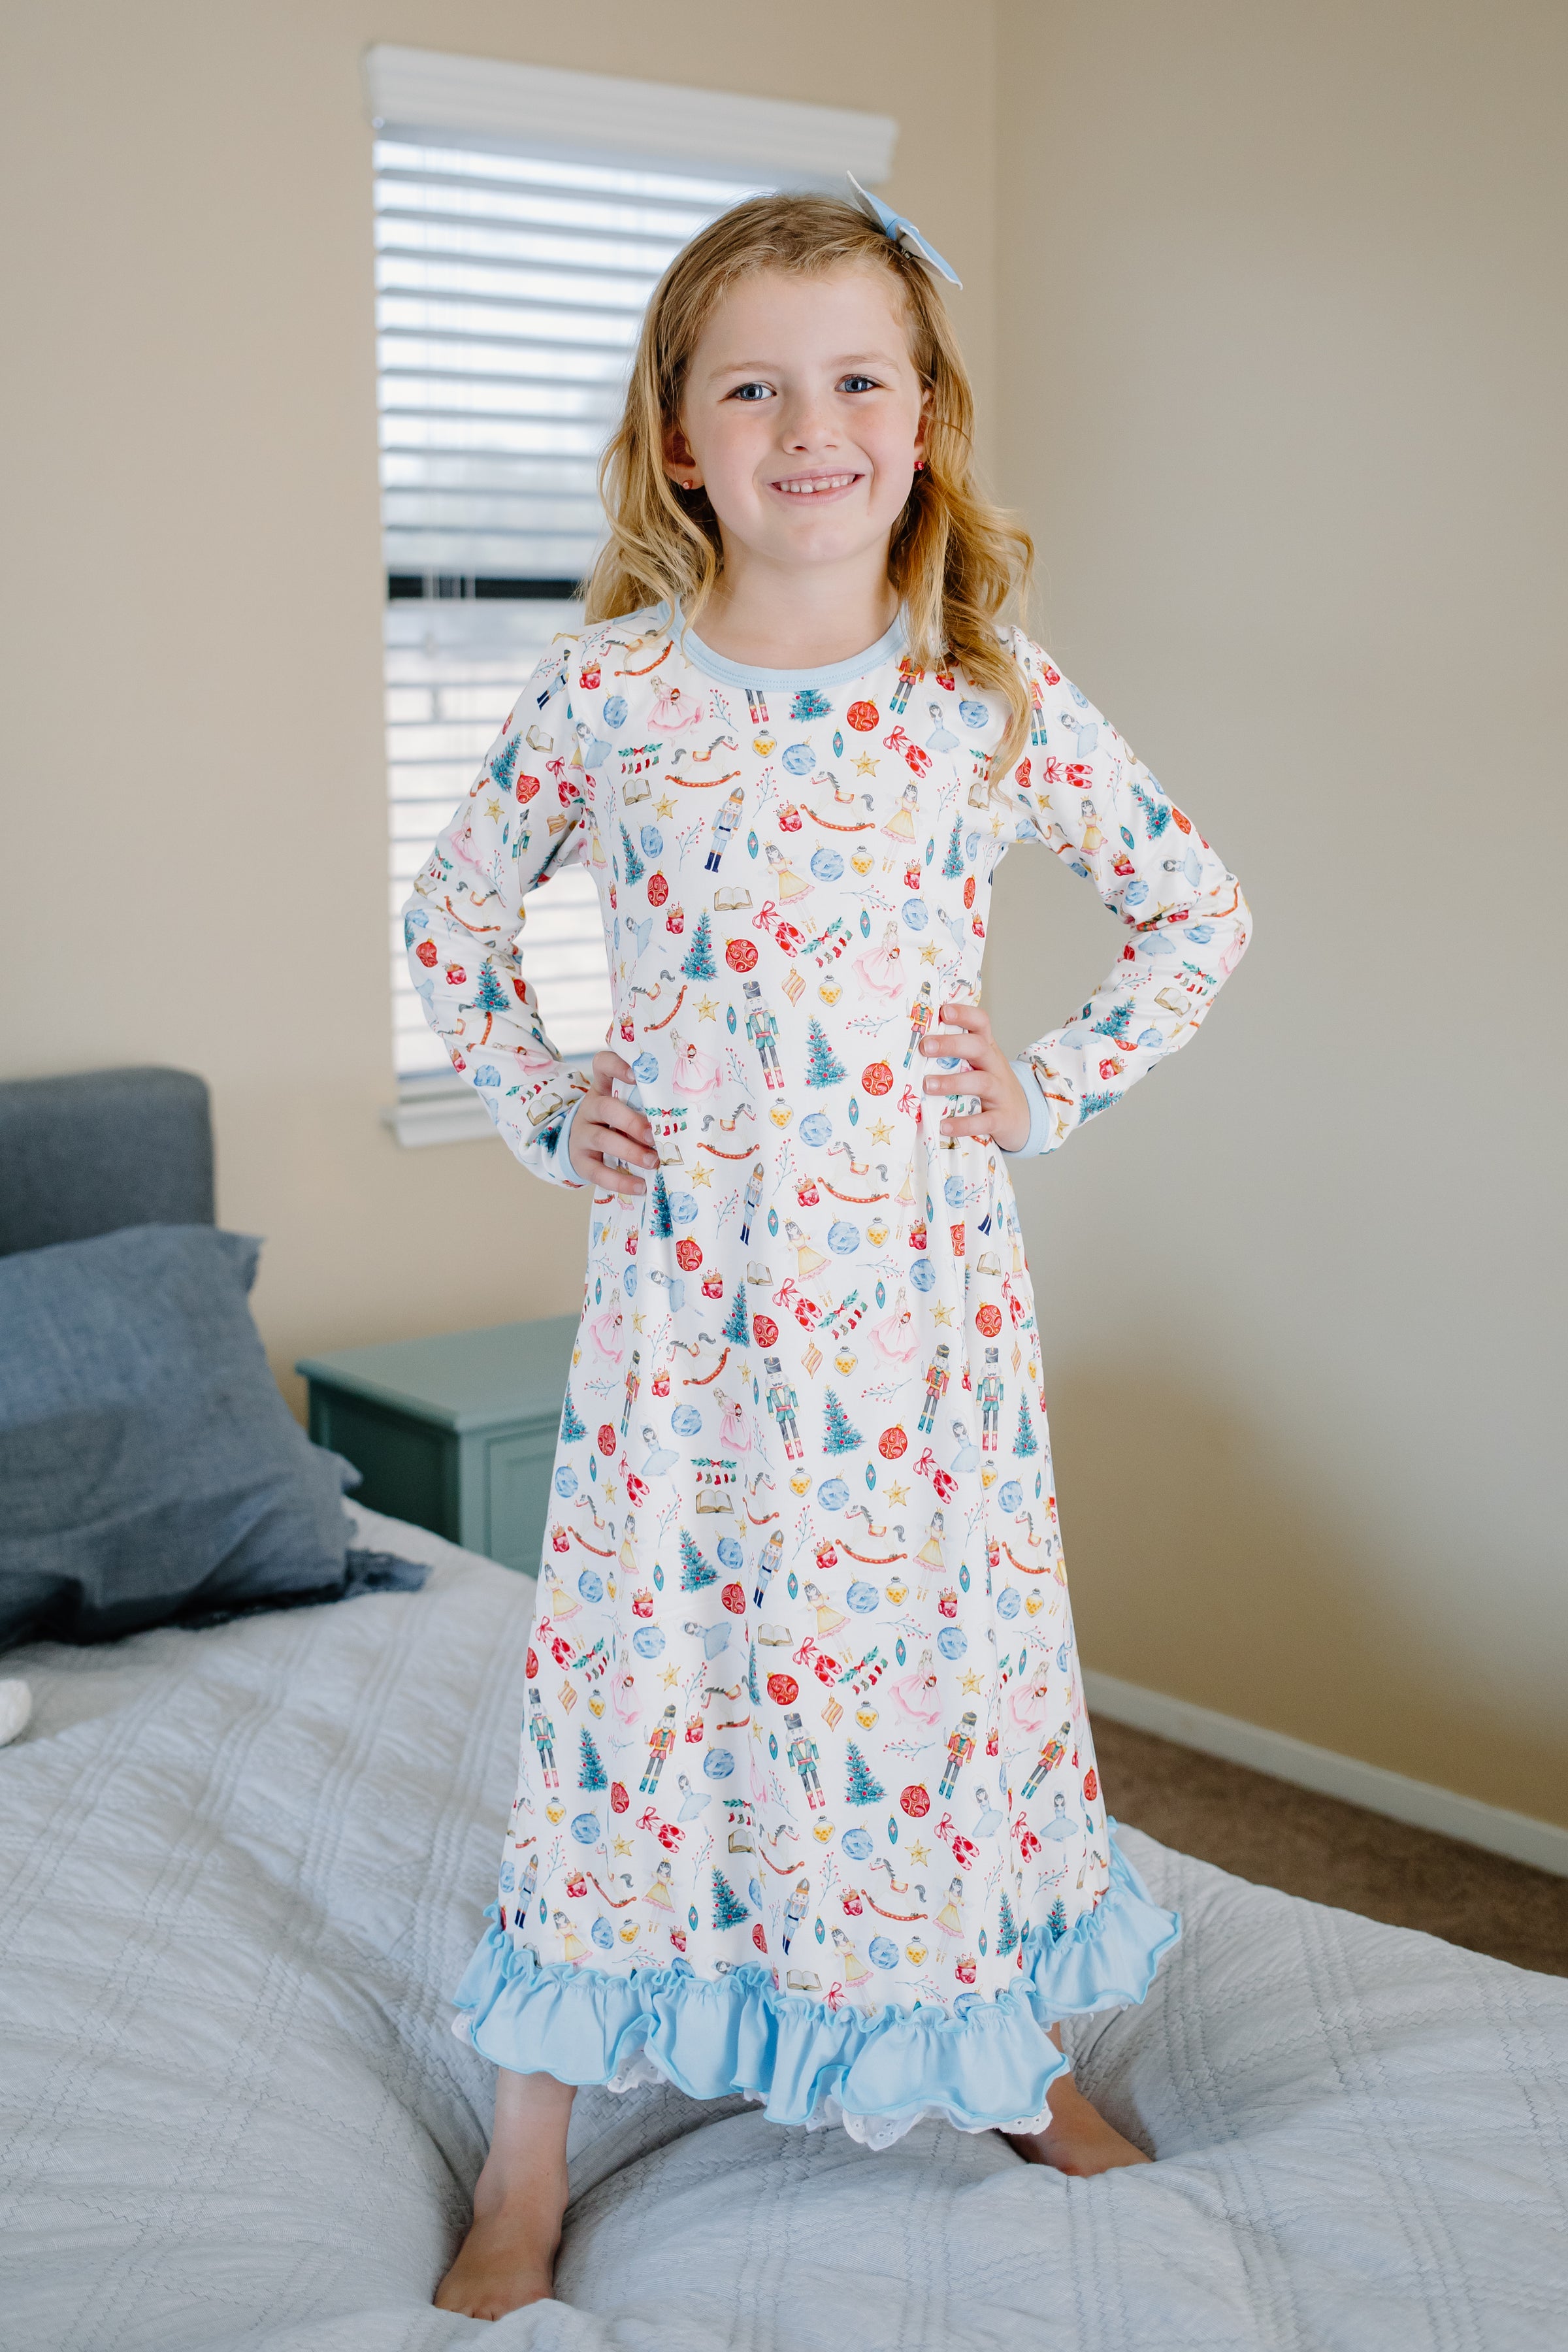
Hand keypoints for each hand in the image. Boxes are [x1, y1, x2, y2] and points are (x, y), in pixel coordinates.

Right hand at [567, 1051, 657, 1194]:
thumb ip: (646, 1105)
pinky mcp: (579, 1160)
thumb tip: (687, 1118)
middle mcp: (590, 1108)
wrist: (582, 1147)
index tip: (637, 1074)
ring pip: (601, 1138)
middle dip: (632, 1122)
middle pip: (605, 1107)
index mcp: (603, 1088)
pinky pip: (597, 1171)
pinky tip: (641, 1186)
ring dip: (630, 1150)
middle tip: (655, 1135)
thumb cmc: (616, 1124)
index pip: (602, 1064)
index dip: (616, 1066)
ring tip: (653, 1162)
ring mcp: (581, 1134)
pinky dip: (620, 1181)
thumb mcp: (626, 1108)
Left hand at [918, 1001, 1030, 1150]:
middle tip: (925, 1046)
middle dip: (951, 1045)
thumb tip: (909, 1047)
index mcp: (986, 1049)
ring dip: (953, 1082)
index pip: (981, 1023)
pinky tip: (944, 1126)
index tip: (943, 1011)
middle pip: (978, 1047)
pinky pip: (984, 1121)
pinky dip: (964, 1123)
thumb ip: (952, 1055)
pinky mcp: (1001, 1119)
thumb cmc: (989, 1086)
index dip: (964, 1014)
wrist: (1024, 1116)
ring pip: (981, 1082)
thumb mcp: (976, 1065)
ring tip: (927, 1085)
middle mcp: (994, 1066)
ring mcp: (1000, 1092)